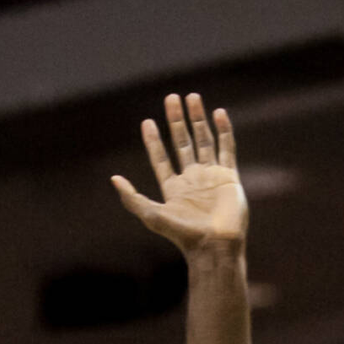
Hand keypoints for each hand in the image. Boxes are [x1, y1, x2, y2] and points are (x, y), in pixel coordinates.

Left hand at [112, 93, 246, 255]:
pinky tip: (217, 113)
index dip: (154, 141)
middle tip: (171, 98)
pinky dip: (223, 130)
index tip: (147, 122)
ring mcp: (211, 176)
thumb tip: (113, 179)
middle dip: (176, 121)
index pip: (161, 158)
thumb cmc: (183, 234)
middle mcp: (192, 180)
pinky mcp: (229, 176)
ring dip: (198, 118)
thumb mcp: (151, 215)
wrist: (214, 246)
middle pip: (182, 143)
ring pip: (204, 140)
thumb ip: (132, 198)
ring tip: (192, 97)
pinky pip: (227, 147)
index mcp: (173, 188)